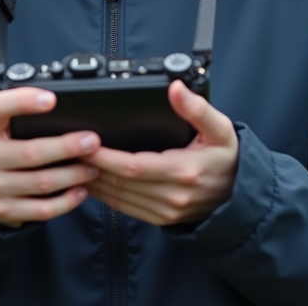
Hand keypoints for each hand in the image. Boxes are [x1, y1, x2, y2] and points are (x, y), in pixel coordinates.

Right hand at [0, 87, 100, 227]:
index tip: (52, 99)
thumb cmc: (8, 149)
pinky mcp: (4, 210)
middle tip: (92, 142)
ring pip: (41, 182)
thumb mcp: (9, 130)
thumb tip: (71, 113)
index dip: (23, 101)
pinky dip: (66, 201)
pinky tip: (81, 191)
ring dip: (72, 175)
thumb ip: (30, 120)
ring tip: (93, 168)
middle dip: (66, 147)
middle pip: (30, 152)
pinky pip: (42, 209)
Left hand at [84, 80, 237, 225]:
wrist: (241, 196)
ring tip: (70, 164)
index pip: (132, 166)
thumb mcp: (221, 129)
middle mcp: (171, 195)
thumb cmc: (228, 159)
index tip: (84, 142)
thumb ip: (197, 109)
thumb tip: (176, 88)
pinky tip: (89, 180)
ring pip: (116, 198)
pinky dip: (103, 195)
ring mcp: (164, 211)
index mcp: (183, 171)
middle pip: (119, 183)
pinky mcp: (159, 218)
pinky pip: (124, 208)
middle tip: (66, 150)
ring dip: (91, 182)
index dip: (104, 156)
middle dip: (89, 167)